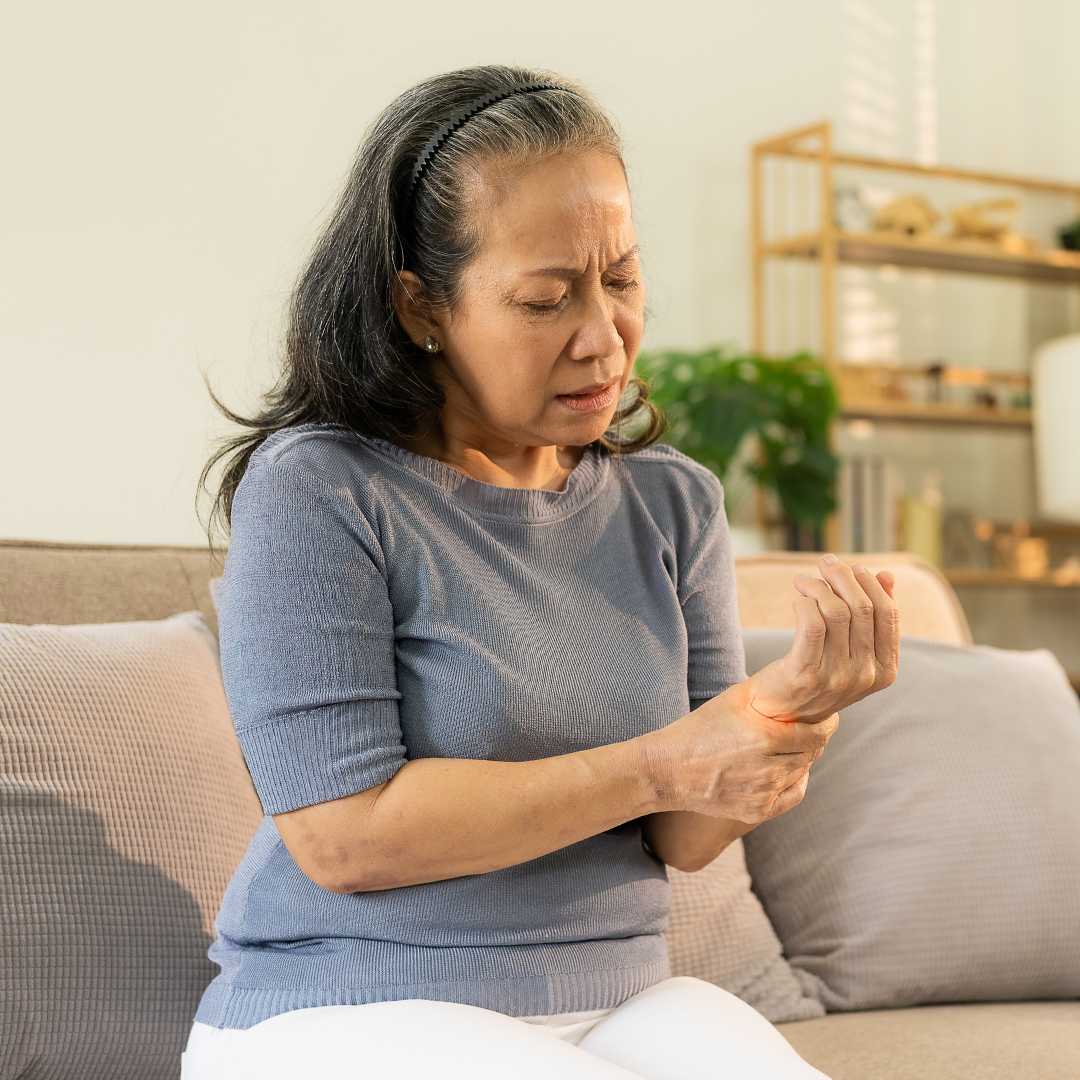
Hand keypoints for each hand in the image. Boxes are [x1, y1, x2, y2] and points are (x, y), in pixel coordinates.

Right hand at [643, 679, 839, 821]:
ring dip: (800, 759)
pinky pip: (792, 795)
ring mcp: (764, 793)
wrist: (669, 770)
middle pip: (811, 754)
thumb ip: (768, 694)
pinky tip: (784, 770)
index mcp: (764, 736)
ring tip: (788, 746)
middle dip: (813, 741)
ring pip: (801, 773)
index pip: (817, 734)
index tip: (828, 719)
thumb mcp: (732, 700)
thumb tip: (799, 682)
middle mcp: (768, 768)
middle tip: (808, 730)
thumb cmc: (699, 729)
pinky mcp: (758, 811)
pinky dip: (793, 782)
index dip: (827, 726)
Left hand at [746, 554, 900, 725]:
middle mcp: (865, 675)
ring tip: (805, 581)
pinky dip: (805, 602)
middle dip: (844, 577)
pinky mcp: (805, 674)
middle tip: (827, 563)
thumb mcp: (853, 651)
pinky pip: (811, 623)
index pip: (888, 614)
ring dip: (819, 586)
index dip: (871, 584)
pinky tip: (797, 598)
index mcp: (885, 670)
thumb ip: (872, 617)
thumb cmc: (818, 673)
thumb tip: (887, 575)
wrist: (779, 714)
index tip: (853, 568)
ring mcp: (836, 677)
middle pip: (862, 608)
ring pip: (836, 612)